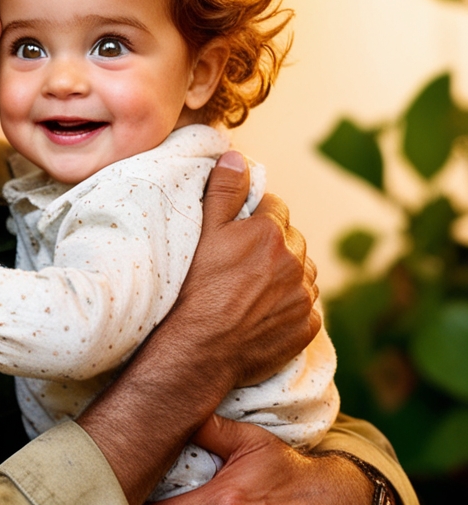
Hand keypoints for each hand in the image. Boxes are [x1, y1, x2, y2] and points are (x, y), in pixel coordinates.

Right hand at [172, 151, 320, 390]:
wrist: (203, 347)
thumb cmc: (197, 289)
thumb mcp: (205, 233)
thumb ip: (224, 191)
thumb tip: (237, 157)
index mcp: (271, 233)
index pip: (274, 208)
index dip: (257, 216)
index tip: (240, 230)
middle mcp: (296, 262)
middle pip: (292, 241)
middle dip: (275, 245)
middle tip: (244, 263)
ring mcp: (304, 296)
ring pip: (303, 274)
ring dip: (287, 276)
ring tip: (255, 289)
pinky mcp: (307, 326)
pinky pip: (306, 309)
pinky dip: (291, 308)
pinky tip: (264, 314)